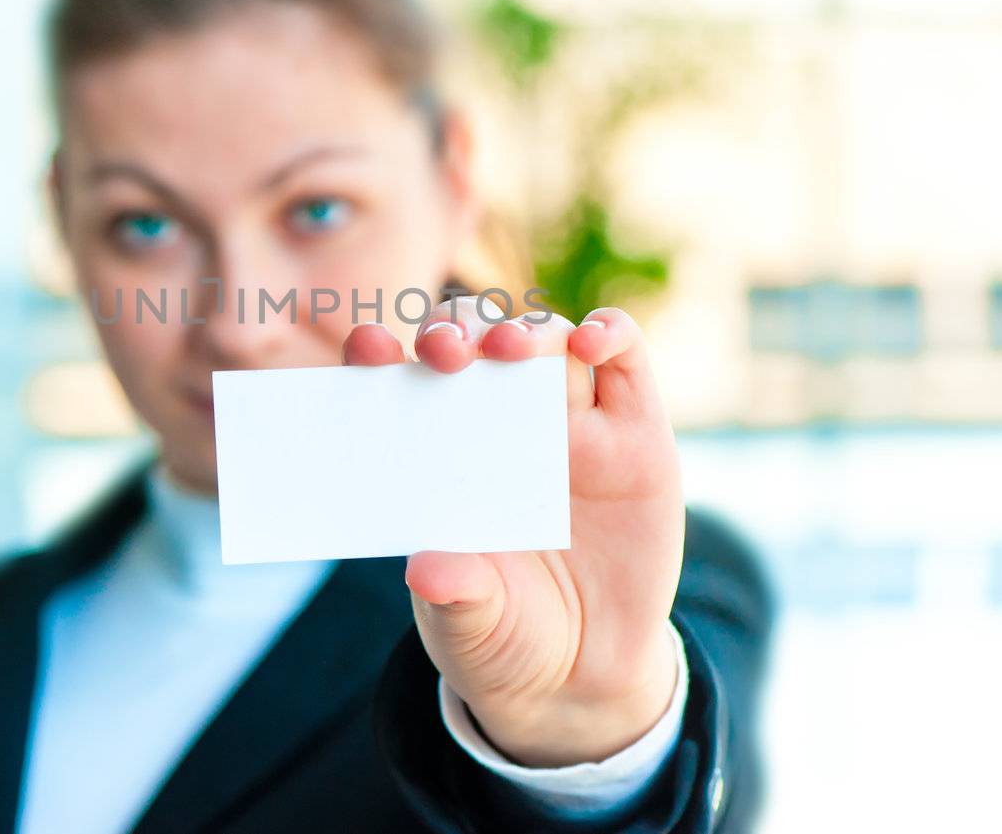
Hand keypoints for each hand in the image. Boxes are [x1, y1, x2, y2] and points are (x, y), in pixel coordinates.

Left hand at [342, 302, 684, 766]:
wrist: (584, 671)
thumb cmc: (503, 631)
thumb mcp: (471, 624)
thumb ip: (454, 595)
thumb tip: (427, 571)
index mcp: (439, 451)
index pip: (400, 380)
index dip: (379, 356)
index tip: (365, 352)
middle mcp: (499, 421)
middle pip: (474, 341)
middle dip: (453, 332)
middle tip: (442, 351)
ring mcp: (571, 422)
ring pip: (544, 339)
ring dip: (522, 330)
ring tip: (509, 350)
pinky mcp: (636, 433)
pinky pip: (625, 359)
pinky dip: (609, 332)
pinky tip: (590, 341)